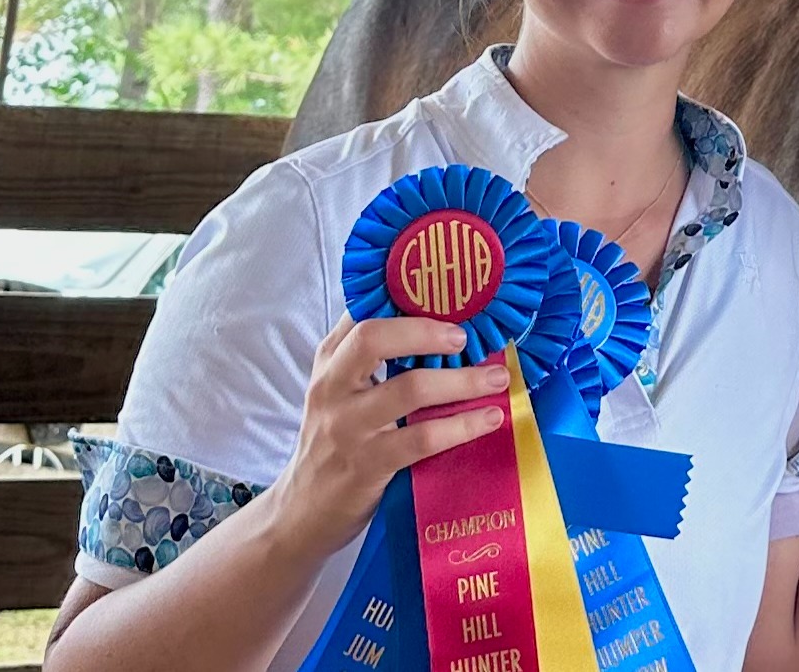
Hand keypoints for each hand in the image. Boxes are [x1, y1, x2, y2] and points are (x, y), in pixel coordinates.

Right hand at [259, 316, 511, 562]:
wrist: (301, 512)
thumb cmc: (335, 442)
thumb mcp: (340, 391)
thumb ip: (371, 358)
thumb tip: (442, 321)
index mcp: (329, 360)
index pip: (361, 309)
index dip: (404, 292)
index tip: (449, 287)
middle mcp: (333, 385)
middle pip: (373, 338)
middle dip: (427, 330)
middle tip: (467, 336)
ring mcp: (348, 426)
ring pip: (409, 388)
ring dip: (462, 381)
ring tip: (497, 378)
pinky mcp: (367, 465)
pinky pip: (422, 438)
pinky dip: (462, 425)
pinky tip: (488, 419)